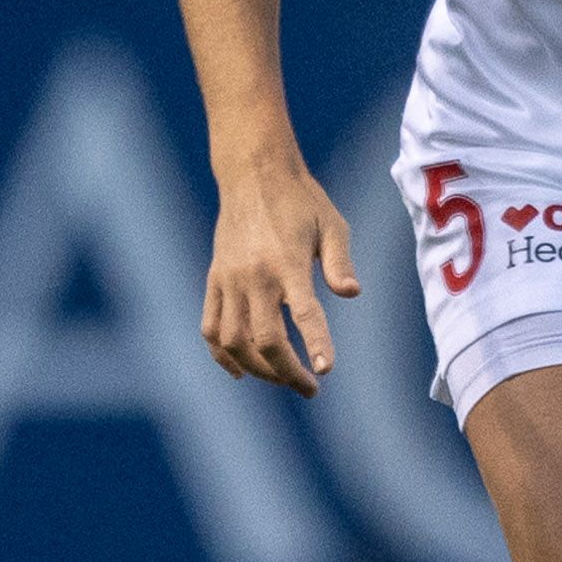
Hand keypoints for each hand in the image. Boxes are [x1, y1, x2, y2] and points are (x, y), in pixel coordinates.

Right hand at [201, 157, 359, 398]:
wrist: (254, 174)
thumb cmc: (301, 200)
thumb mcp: (332, 224)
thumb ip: (340, 262)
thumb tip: (351, 293)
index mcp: (287, 262)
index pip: (303, 313)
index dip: (315, 344)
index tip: (324, 370)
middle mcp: (254, 275)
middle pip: (265, 339)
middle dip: (287, 371)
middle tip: (309, 387)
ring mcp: (229, 279)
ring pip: (234, 341)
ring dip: (258, 368)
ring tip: (282, 377)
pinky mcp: (214, 279)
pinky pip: (210, 327)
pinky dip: (222, 355)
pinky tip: (241, 371)